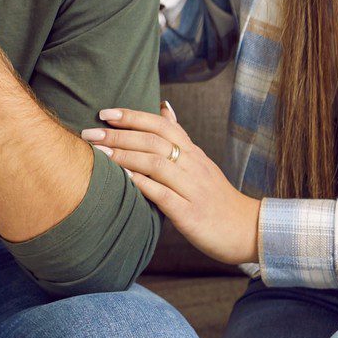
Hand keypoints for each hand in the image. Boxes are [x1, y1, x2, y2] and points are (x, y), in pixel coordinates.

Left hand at [81, 102, 259, 265]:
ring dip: (124, 156)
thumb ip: (180, 138)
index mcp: (193, 153)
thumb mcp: (200, 162)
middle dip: (118, 135)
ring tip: (98, 153)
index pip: (161, 125)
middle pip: (154, 141)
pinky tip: (123, 179)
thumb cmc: (216, 197)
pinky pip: (163, 195)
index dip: (133, 116)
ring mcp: (192, 189)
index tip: (105, 113)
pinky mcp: (190, 213)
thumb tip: (163, 107)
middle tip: (89, 132)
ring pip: (156, 164)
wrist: (248, 231)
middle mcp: (193, 166)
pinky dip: (142, 184)